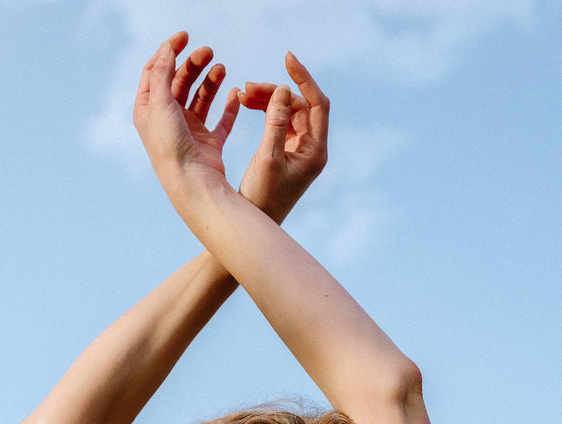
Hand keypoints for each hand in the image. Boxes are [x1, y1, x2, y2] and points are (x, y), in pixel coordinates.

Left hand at [133, 33, 240, 196]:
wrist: (191, 184)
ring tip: (221, 69)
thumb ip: (162, 72)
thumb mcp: (160, 103)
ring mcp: (189, 131)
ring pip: (201, 97)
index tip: (185, 37)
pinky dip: (229, 107)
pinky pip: (222, 121)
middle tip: (209, 51)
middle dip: (193, 64)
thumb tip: (166, 48)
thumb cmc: (170, 146)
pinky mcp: (208, 144)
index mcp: (149, 110)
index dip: (168, 51)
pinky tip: (234, 94)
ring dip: (210, 80)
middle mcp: (167, 120)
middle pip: (180, 81)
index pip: (155, 72)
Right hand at [238, 54, 328, 224]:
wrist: (252, 227)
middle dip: (276, 92)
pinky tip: (246, 104)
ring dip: (268, 100)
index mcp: (315, 152)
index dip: (304, 79)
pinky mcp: (286, 154)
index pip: (318, 104)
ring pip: (288, 112)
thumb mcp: (266, 158)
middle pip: (300, 106)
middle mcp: (312, 150)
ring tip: (243, 94)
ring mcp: (300, 152)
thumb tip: (283, 89)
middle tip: (248, 88)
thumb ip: (275, 122)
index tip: (287, 59)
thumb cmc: (260, 199)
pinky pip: (279, 123)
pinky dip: (265, 111)